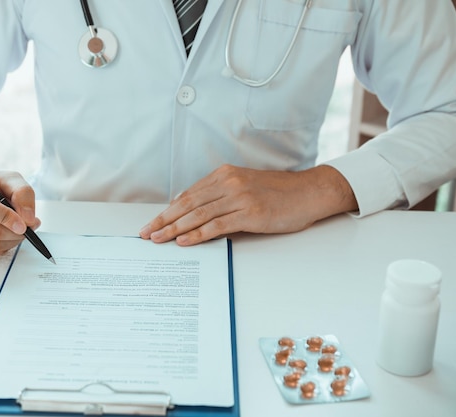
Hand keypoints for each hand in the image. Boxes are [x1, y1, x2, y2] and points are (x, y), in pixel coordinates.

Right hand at [0, 161, 39, 255]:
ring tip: (20, 229)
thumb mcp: (9, 179)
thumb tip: (28, 219)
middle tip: (29, 226)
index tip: (23, 224)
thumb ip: (22, 193)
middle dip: (15, 231)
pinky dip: (4, 245)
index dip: (6, 217)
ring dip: (12, 240)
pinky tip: (8, 235)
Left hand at [139, 164, 357, 245]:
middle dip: (164, 220)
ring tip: (158, 240)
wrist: (309, 192)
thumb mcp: (244, 187)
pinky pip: (217, 226)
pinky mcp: (250, 213)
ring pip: (198, 215)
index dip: (168, 211)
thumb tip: (190, 209)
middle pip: (188, 204)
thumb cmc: (278, 193)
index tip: (153, 222)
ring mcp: (239, 197)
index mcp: (224, 175)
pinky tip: (183, 241)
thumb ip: (218, 195)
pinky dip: (197, 234)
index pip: (188, 195)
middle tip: (146, 233)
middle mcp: (229, 183)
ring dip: (174, 229)